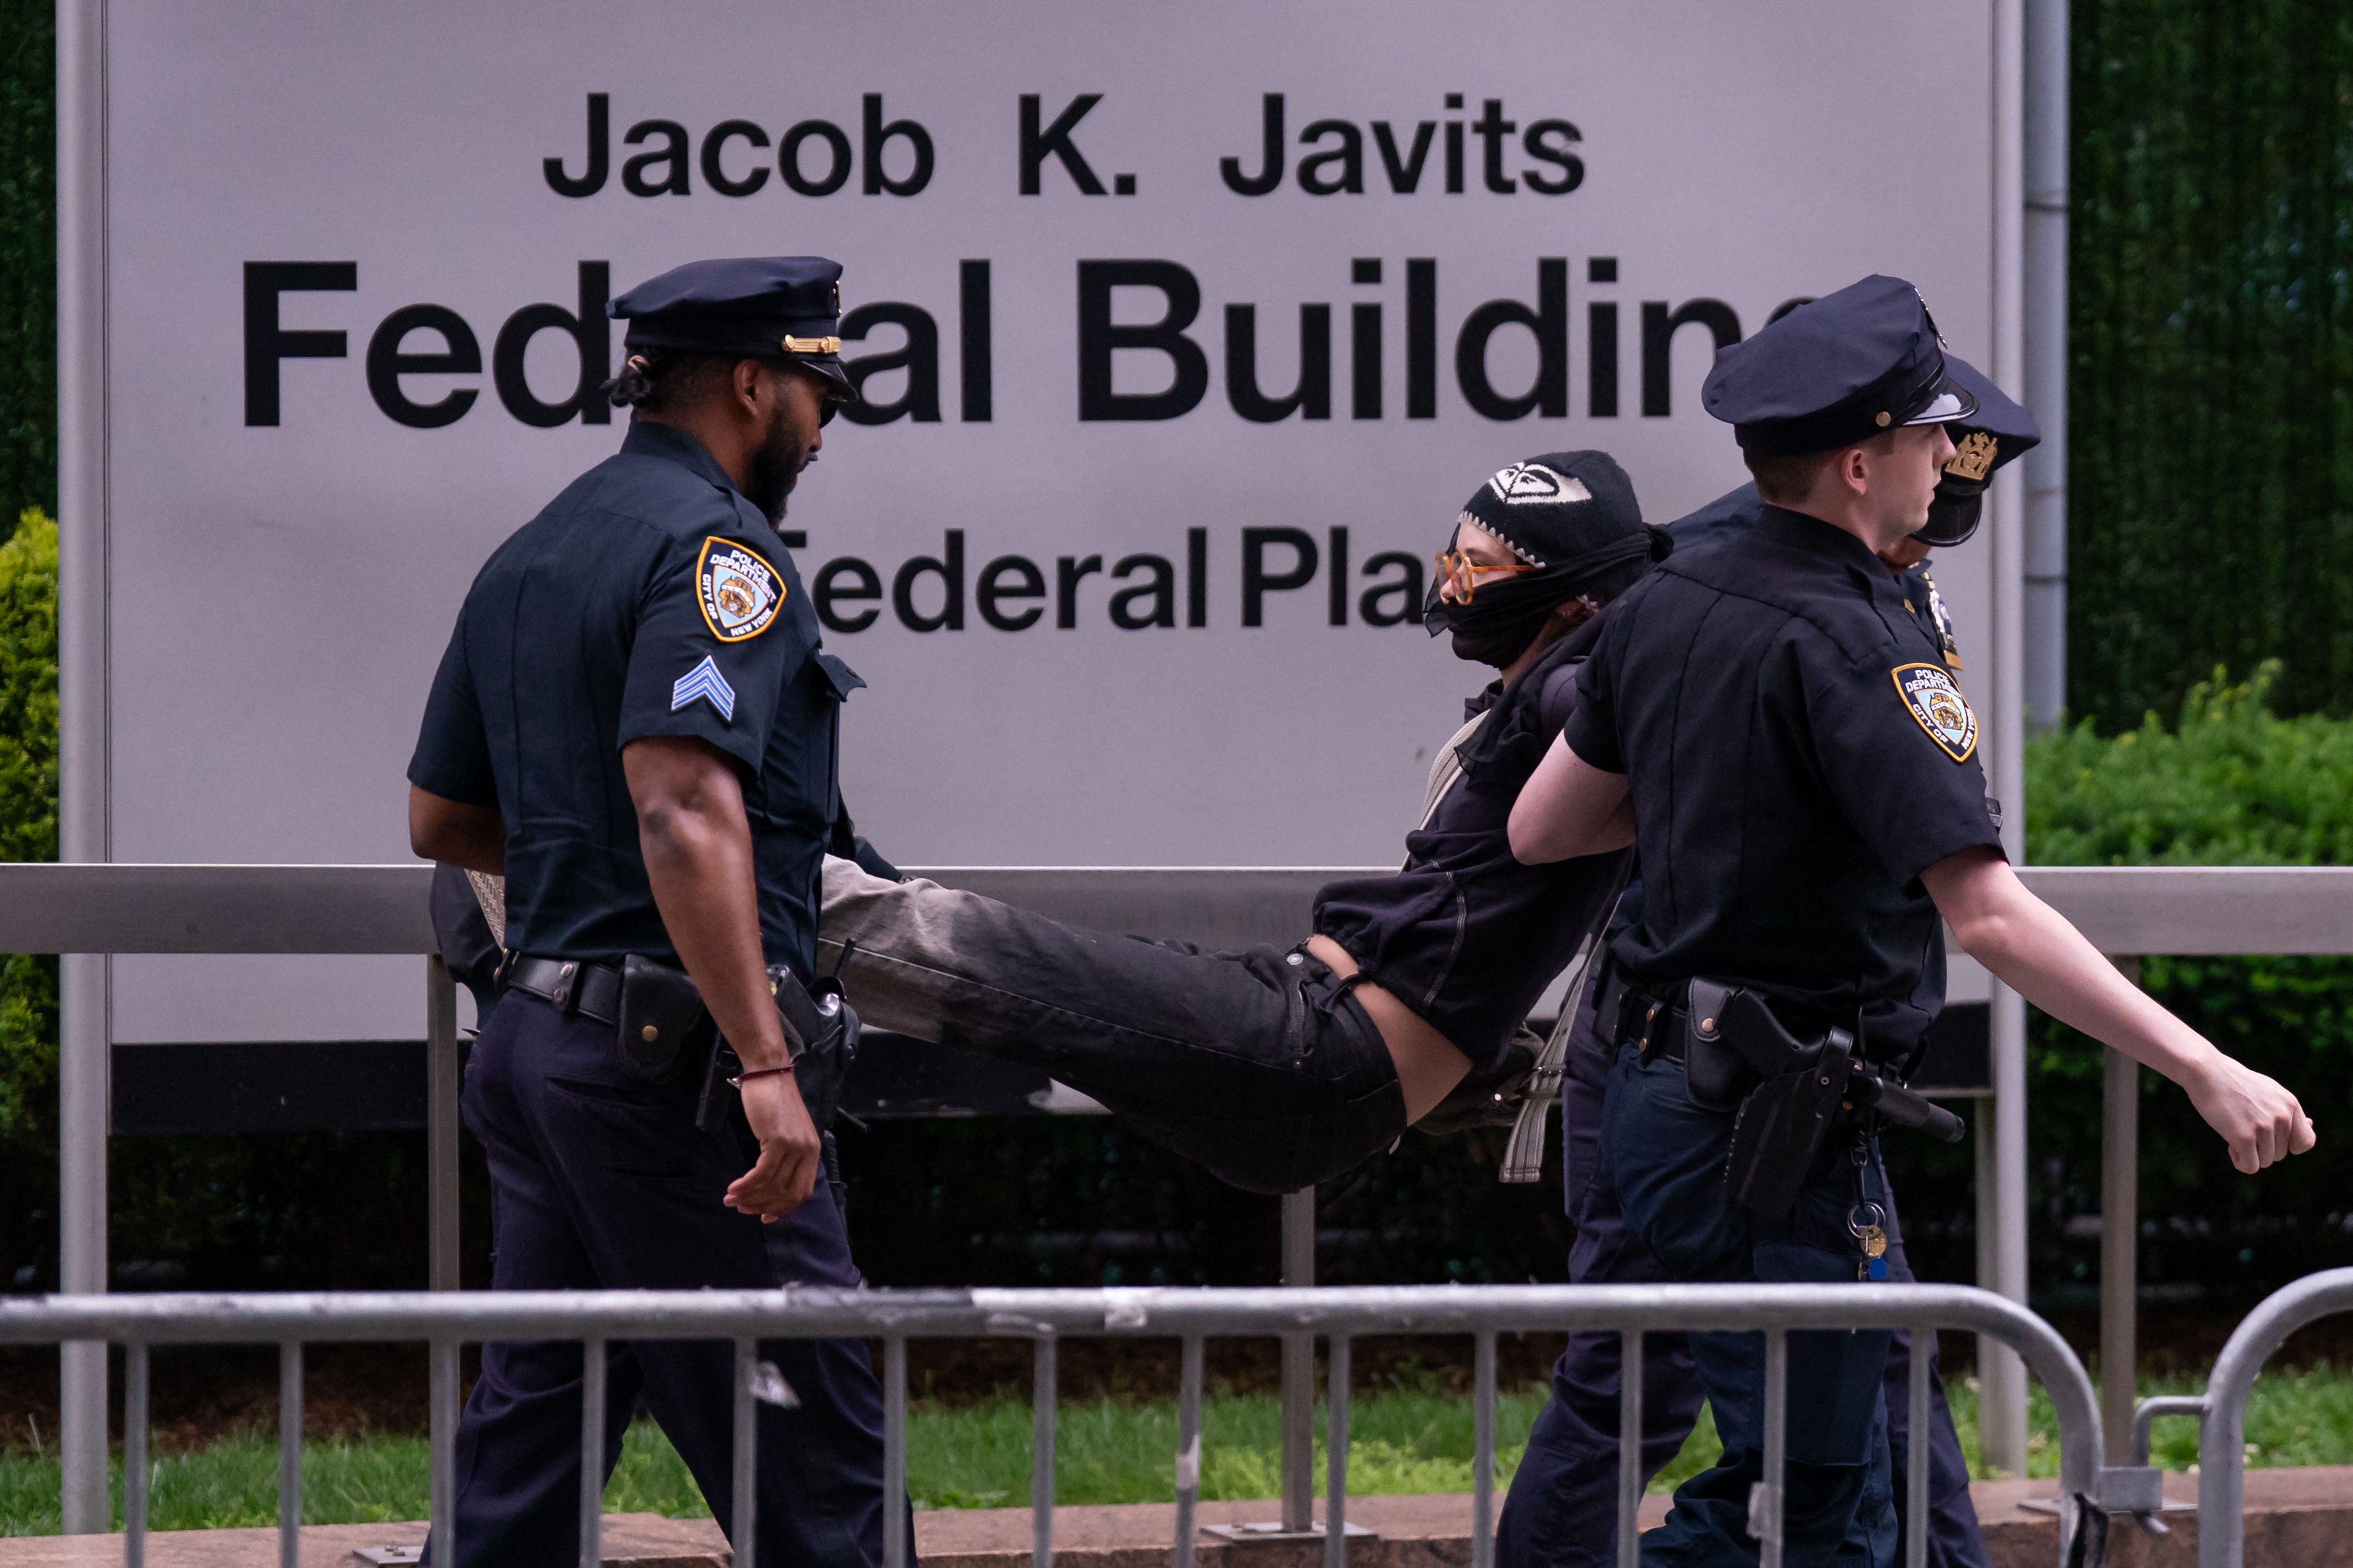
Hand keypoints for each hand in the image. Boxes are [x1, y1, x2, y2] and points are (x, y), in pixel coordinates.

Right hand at [724, 1071, 821, 1221]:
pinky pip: (762, 1174)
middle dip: (763, 1206)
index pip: (802, 1192)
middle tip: (742, 1208)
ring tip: (731, 1200)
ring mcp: (795, 1146)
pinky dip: (746, 1185)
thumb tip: (770, 1184)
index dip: (782, 1209)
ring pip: (773, 1186)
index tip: (763, 1217)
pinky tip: (733, 1188)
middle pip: (787, 1194)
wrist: (769, 1073)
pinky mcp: (779, 1141)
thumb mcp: (786, 1131)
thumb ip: (785, 1156)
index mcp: (812, 1152)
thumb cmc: (773, 1101)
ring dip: (750, 1197)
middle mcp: (808, 1151)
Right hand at [2185, 1054, 2316, 1173]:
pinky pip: (2251, 1166)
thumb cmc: (2234, 1081)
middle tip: (2242, 1130)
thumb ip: (2287, 1110)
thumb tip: (2311, 1125)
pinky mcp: (2244, 1137)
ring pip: (2265, 1161)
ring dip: (2249, 1154)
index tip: (2271, 1139)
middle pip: (2280, 1154)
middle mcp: (2282, 1116)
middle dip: (2261, 1148)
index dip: (2290, 1146)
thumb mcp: (2269, 1091)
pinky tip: (2230, 1149)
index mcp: (2290, 1104)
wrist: (2206, 1071)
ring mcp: (2264, 1127)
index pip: (2306, 1141)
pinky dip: (2241, 1163)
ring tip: (2233, 1134)